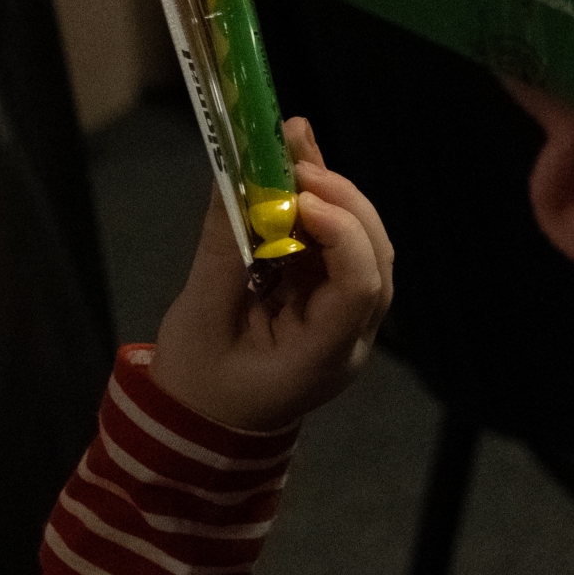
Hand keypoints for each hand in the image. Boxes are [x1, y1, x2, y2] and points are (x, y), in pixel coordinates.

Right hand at [149, 118, 394, 432]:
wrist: (201, 422)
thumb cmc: (198, 381)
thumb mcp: (199, 317)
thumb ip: (223, 250)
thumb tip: (234, 178)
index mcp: (322, 358)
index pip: (358, 287)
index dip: (339, 232)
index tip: (296, 193)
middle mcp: (351, 340)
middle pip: (375, 260)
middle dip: (340, 201)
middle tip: (293, 157)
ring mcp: (346, 322)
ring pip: (364, 248)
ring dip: (332, 198)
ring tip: (290, 152)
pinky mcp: (329, 304)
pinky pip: (337, 250)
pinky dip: (318, 211)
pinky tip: (292, 174)